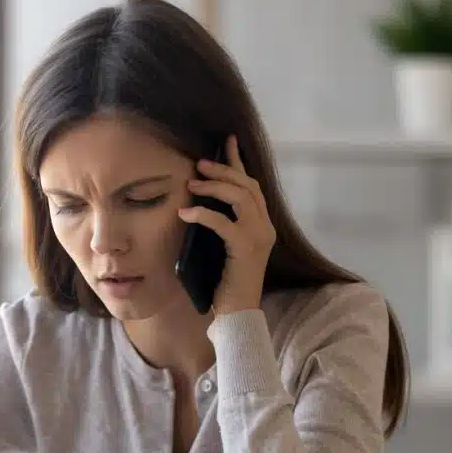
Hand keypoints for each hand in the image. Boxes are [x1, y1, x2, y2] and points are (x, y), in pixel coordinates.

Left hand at [178, 134, 275, 314]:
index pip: (252, 186)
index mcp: (262, 225)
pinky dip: (203, 214)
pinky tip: (186, 213)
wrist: (237, 311)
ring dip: (214, 187)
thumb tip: (199, 200)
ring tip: (192, 184)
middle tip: (199, 164)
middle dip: (223, 170)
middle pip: (247, 186)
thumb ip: (221, 224)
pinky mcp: (245, 248)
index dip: (239, 161)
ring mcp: (258, 237)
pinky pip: (223, 223)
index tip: (227, 141)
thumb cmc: (226, 281)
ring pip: (240, 198)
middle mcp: (265, 227)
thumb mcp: (224, 246)